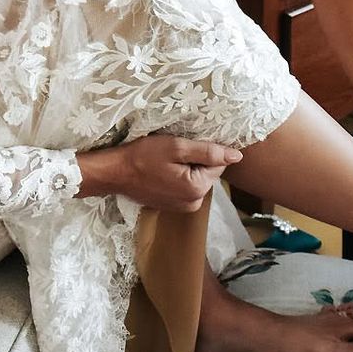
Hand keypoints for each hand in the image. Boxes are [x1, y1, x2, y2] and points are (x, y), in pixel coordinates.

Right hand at [76, 135, 241, 211]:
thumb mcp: (177, 148)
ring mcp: (183, 207)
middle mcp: (194, 202)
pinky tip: (162, 170)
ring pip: (197, 179)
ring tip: (166, 161)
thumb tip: (237, 156)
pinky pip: (186, 187)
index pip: (219, 163)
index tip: (184, 144)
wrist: (115, 173)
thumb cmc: (143, 156)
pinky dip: (179, 177)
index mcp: (198, 188)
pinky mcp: (173, 206)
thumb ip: (208, 152)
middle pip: (208, 173)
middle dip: (196, 160)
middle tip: (173, 152)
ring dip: (187, 168)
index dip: (203, 150)